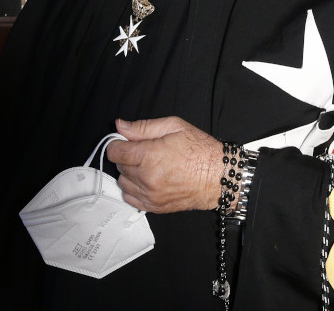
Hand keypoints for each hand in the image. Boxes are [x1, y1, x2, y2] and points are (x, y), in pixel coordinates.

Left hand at [107, 116, 224, 212]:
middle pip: (119, 166)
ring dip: (130, 174)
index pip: (114, 151)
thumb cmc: (200, 150)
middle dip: (128, 157)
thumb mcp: (173, 126)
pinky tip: (148, 181)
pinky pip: (131, 199)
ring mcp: (150, 195)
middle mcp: (147, 178)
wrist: (219, 176)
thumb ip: (143, 127)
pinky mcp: (155, 207)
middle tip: (145, 152)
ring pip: (123, 182)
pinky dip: (135, 189)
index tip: (126, 142)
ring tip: (148, 166)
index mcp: (149, 156)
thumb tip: (120, 126)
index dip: (118, 143)